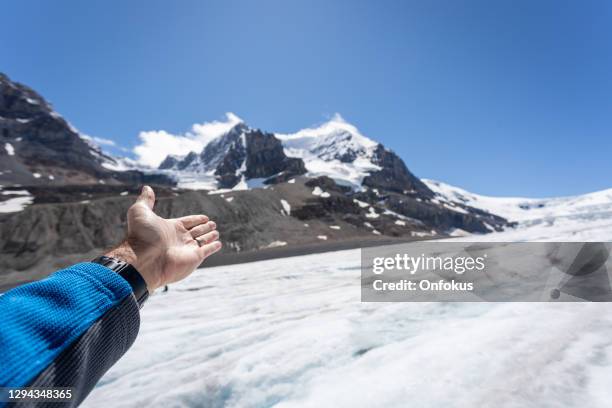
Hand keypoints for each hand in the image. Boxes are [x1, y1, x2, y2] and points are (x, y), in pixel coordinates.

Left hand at [105, 186, 221, 290]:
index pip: (187, 222)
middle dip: (204, 227)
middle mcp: (179, 239)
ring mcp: (187, 249)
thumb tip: (147, 188)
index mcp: (170, 228)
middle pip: (196, 231)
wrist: (144, 258)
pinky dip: (213, 247)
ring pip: (202, 240)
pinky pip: (207, 251)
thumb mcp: (141, 211)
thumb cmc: (142, 235)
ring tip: (216, 232)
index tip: (204, 217)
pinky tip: (218, 244)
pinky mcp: (194, 258)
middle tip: (212, 224)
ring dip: (210, 236)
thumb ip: (146, 200)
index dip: (196, 219)